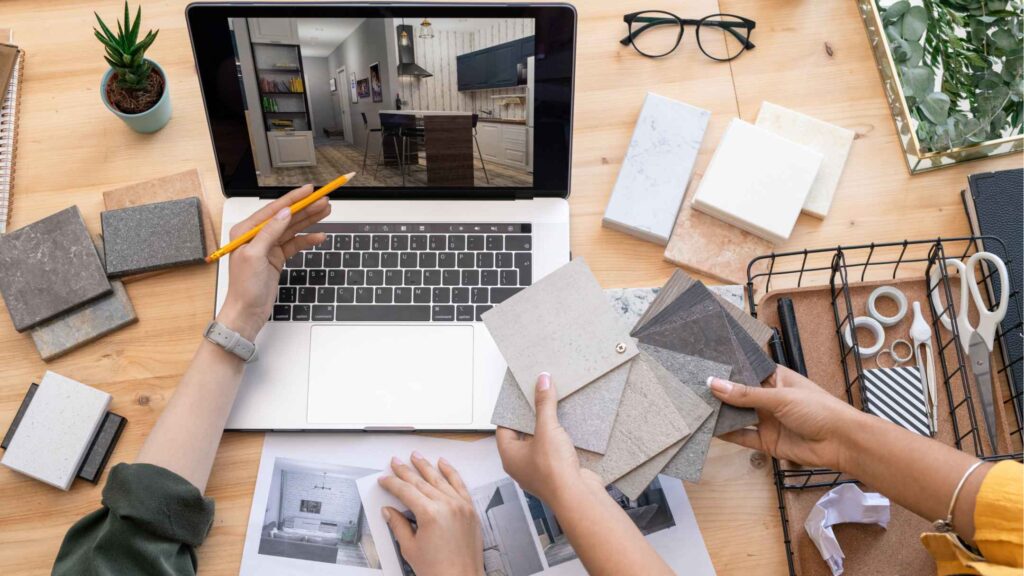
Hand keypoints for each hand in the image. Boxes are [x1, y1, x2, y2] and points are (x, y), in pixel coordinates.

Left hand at [218, 184, 330, 340]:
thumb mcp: (255, 255)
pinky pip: (295, 244)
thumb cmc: (244, 286)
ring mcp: (269, 247)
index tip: (309, 190)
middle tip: (324, 200)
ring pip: (293, 228)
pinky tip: (319, 236)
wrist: (247, 311)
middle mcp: (257, 236)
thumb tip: (284, 212)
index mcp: (246, 231)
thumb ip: (270, 232)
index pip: (274, 209)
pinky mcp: (277, 257)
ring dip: (310, 220)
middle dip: (306, 208)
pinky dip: (307, 240)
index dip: (293, 199)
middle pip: (286, 217)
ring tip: (326, 211)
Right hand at [378, 453, 482, 575]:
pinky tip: (443, 464)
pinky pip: (460, 485)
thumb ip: (398, 525)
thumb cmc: (438, 570)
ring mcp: (460, 506)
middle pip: (421, 482)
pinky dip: (451, 472)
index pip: (406, 491)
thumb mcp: (410, 547)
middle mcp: (447, 505)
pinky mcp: (470, 510)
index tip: (385, 480)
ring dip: (426, 466)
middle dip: (406, 471)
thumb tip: (390, 511)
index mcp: (430, 514)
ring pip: (440, 479)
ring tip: (416, 457)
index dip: (393, 483)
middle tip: (396, 463)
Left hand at [496, 373, 601, 507]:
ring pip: (539, 444)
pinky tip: (567, 429)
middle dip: (531, 418)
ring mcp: (539, 471)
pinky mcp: (556, 473)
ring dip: (547, 430)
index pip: (504, 428)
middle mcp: (521, 465)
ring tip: (554, 410)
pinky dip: (559, 441)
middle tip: (538, 399)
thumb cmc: (554, 470)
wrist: (577, 496)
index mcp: (510, 456)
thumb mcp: (547, 429)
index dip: (512, 411)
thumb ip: (544, 404)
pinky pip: (554, 452)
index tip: (520, 397)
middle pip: (522, 435)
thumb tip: (542, 380)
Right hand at [709, 365, 865, 470]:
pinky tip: (708, 429)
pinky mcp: (766, 441)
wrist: (842, 443)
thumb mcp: (780, 397)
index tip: (702, 364)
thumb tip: (714, 384)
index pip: (746, 370)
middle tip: (689, 386)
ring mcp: (767, 420)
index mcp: (775, 378)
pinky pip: (742, 436)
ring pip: (738, 415)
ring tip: (694, 405)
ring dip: (720, 412)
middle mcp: (769, 397)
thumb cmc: (818, 410)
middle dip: (719, 391)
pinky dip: (727, 434)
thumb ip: (746, 394)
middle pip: (738, 393)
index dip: (726, 368)